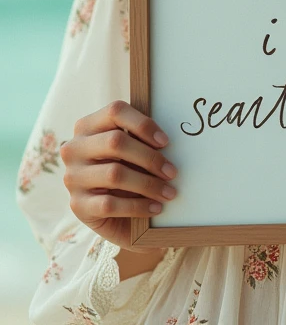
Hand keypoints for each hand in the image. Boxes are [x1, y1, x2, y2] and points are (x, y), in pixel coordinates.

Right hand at [60, 100, 177, 251]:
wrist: (110, 213)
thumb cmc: (125, 170)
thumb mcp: (130, 151)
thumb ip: (140, 139)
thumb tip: (165, 140)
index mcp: (87, 126)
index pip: (115, 111)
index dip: (143, 124)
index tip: (166, 141)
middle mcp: (74, 148)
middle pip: (116, 142)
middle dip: (150, 157)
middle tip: (172, 172)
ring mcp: (73, 177)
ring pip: (115, 174)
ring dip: (148, 184)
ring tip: (168, 192)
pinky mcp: (78, 205)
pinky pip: (110, 204)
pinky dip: (138, 206)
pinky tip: (155, 208)